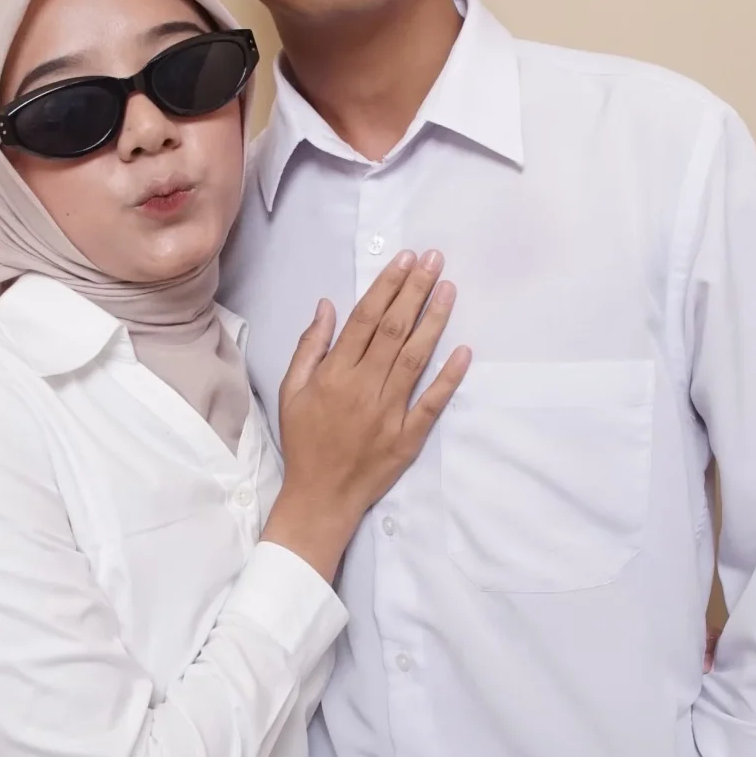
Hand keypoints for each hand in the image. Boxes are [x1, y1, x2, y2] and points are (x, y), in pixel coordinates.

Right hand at [264, 250, 470, 579]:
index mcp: (334, 375)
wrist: (320, 496)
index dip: (388, 286)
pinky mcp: (408, 437)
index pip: (366, 320)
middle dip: (416, 291)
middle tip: (434, 260)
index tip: (405, 260)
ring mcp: (389, 412)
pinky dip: (449, 378)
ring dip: (434, 321)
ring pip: (416, 359)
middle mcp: (363, 388)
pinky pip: (432, 403)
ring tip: (449, 289)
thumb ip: (310, 347)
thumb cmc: (304, 441)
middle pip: (395, 330)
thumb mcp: (291, 391)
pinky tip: (464, 351)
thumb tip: (327, 306)